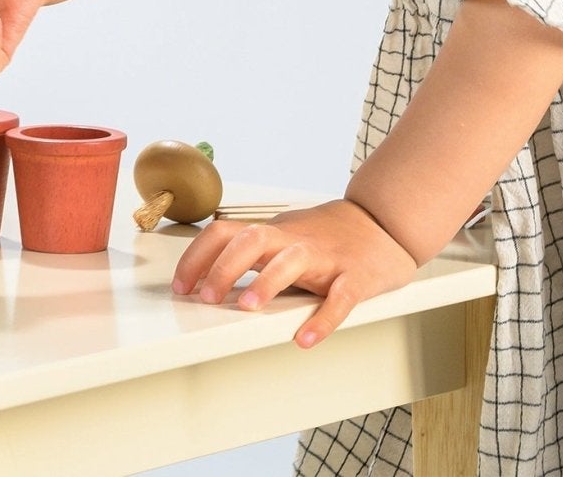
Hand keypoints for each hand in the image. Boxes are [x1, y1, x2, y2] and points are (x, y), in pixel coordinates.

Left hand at [169, 198, 419, 347]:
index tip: (180, 286)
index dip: (197, 258)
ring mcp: (326, 258)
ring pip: (291, 261)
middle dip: (223, 267)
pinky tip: (305, 339)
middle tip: (206, 298)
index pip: (223, 234)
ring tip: (247, 307)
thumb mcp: (283, 236)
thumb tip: (209, 280)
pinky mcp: (357, 278)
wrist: (382, 222)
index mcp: (272, 232)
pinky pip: (339, 298)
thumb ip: (252, 253)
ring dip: (267, 283)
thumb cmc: (325, 235)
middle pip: (250, 241)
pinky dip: (322, 319)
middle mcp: (293, 240)